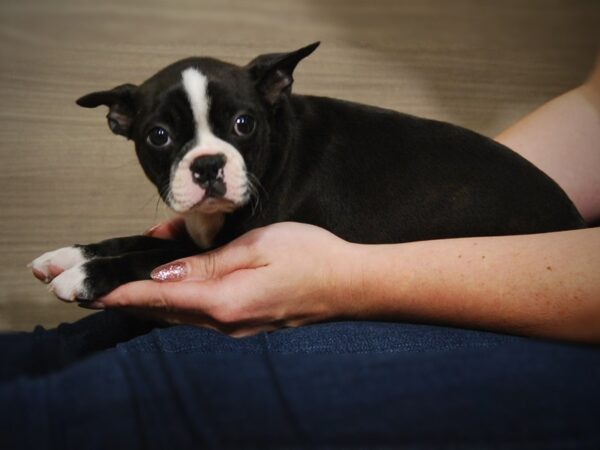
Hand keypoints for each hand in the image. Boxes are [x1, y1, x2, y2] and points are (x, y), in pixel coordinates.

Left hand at [98, 222, 359, 336]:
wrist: (349, 285)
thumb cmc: (310, 256)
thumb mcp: (258, 246)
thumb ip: (208, 263)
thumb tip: (164, 274)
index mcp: (224, 301)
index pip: (157, 297)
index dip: (116, 293)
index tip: (79, 290)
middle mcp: (224, 322)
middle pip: (159, 311)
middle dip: (117, 298)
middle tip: (77, 289)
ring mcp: (234, 326)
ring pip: (174, 314)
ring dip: (140, 302)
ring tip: (106, 290)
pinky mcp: (243, 322)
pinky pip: (196, 312)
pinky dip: (170, 300)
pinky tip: (161, 288)